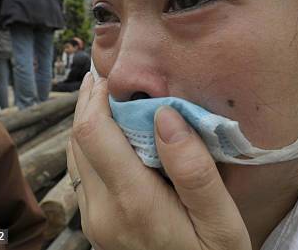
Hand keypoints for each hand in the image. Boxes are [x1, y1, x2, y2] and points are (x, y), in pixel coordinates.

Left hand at [67, 74, 250, 249]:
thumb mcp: (220, 220)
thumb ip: (194, 169)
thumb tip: (165, 115)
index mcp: (134, 203)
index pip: (94, 133)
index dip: (97, 96)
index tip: (114, 72)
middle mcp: (103, 211)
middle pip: (79, 139)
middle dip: (91, 103)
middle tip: (114, 77)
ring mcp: (95, 221)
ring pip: (77, 155)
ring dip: (90, 121)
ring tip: (112, 97)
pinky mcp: (97, 225)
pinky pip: (84, 172)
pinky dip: (94, 144)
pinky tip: (116, 133)